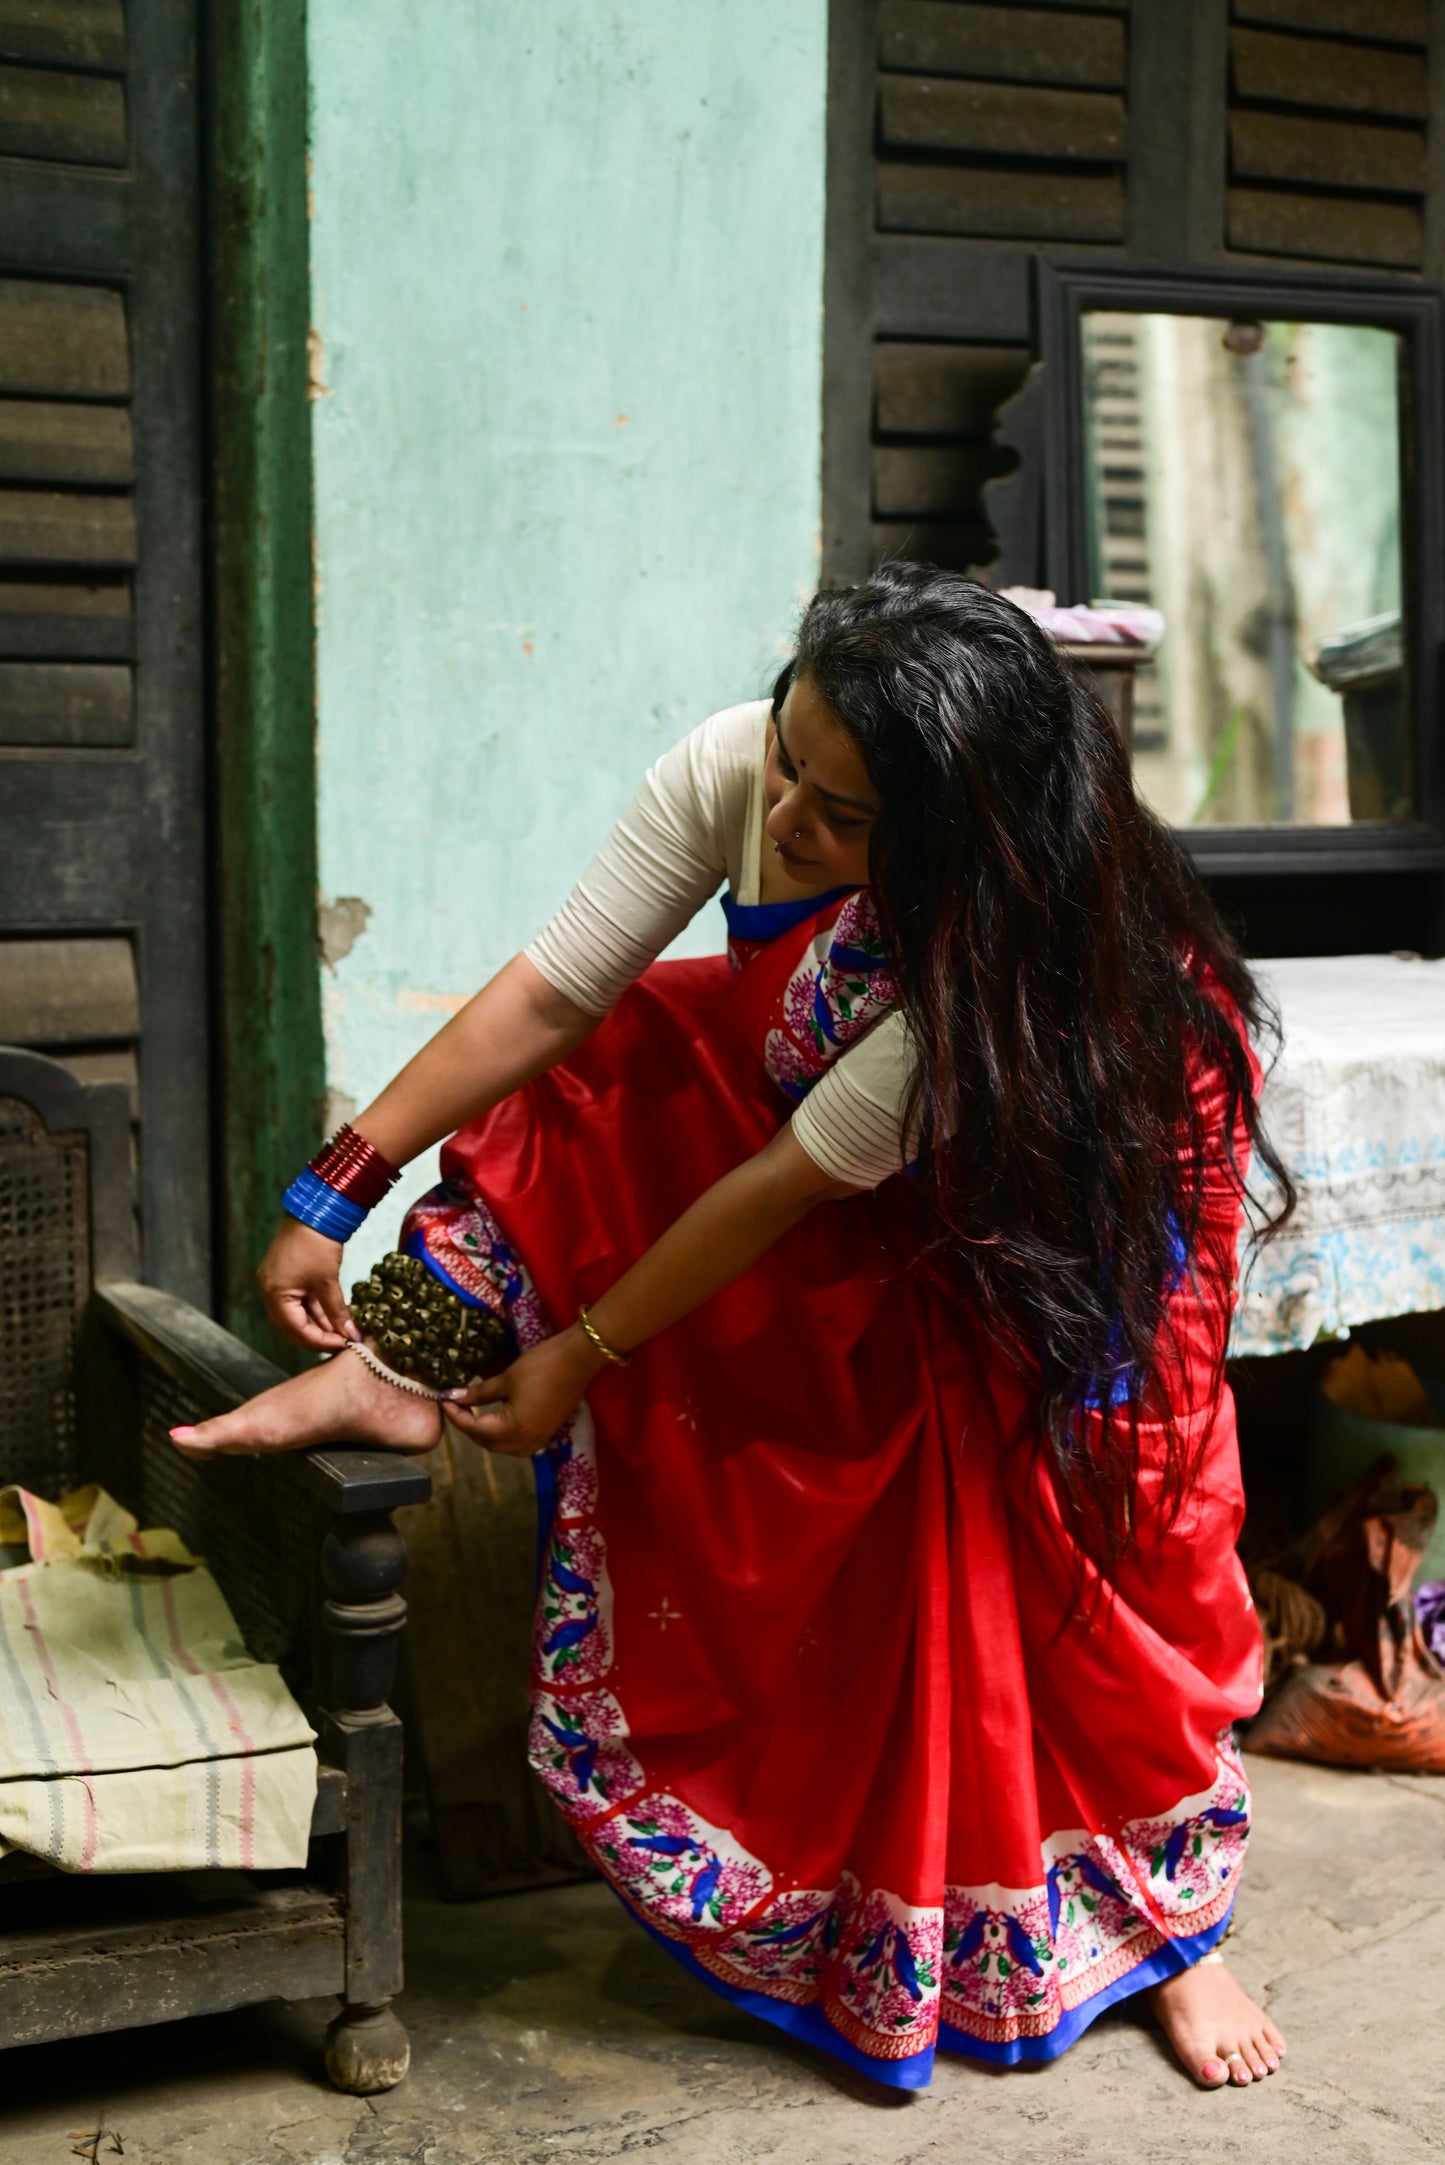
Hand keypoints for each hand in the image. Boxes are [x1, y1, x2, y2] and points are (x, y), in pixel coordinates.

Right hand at [257, 1216, 359, 1350]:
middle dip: (318, 1335)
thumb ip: (337, 1312)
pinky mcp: (286, 1275)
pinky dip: (316, 1309)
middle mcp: (270, 1291)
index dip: (320, 1341)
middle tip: (343, 1341)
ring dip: (319, 1323)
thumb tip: (351, 1336)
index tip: (343, 1345)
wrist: (314, 1209)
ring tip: (342, 1331)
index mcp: (275, 1294)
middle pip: (293, 1325)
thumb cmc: (317, 1244)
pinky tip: (334, 1316)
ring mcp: (276, 1282)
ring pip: (297, 1313)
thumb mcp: (328, 1281)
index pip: (296, 1330)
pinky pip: (299, 1300)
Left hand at [445, 1327, 604, 1456]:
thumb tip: (452, 1396)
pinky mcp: (547, 1433)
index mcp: (513, 1430)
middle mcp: (526, 1442)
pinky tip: (497, 1420)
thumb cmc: (542, 1365)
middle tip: (456, 1406)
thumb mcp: (506, 1379)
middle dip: (469, 1427)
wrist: (579, 1359)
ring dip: (486, 1435)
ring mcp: (539, 1440)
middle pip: (487, 1443)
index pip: (474, 1429)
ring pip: (503, 1447)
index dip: (456, 1414)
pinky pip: (518, 1444)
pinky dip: (503, 1436)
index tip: (443, 1399)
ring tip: (473, 1414)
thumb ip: (478, 1393)